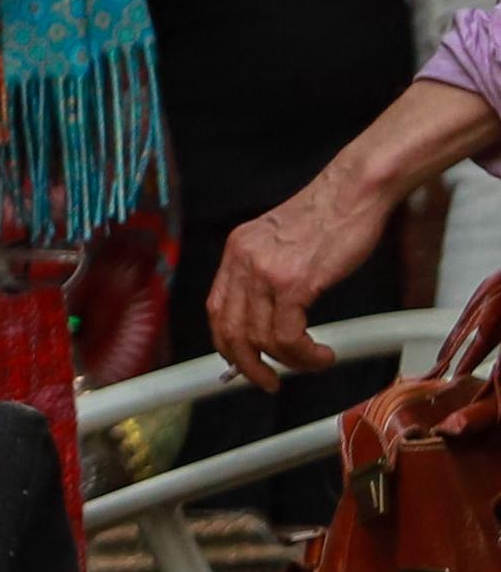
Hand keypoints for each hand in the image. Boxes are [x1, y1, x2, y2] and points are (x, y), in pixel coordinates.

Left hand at [206, 176, 387, 386]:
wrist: (355, 190)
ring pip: (260, 338)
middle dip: (247, 365)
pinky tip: (321, 353)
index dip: (227, 342)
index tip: (241, 361)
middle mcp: (243, 261)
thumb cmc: (331, 214)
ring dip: (288, 361)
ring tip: (313, 361)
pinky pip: (287, 335)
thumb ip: (269, 272)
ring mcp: (266, 271)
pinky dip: (303, 354)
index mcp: (237, 251)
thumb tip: (270, 312)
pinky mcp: (295, 282)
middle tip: (267, 381)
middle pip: (230, 330)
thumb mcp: (282, 241)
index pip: (217, 309)